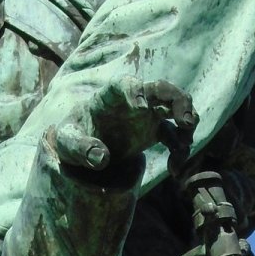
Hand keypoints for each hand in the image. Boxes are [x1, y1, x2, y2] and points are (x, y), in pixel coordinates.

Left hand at [50, 79, 197, 173]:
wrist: (83, 146)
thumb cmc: (73, 136)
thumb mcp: (67, 143)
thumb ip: (80, 148)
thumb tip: (101, 159)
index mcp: (109, 96)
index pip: (125, 84)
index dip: (135, 90)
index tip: (141, 105)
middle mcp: (134, 99)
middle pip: (163, 89)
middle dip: (178, 102)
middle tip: (186, 123)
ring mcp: (148, 113)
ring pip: (177, 108)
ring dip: (187, 125)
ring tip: (182, 149)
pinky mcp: (155, 130)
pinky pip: (175, 135)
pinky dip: (180, 151)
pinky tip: (174, 171)